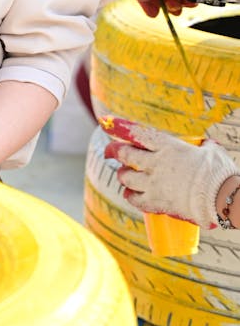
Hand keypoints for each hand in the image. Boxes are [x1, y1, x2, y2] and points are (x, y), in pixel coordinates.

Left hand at [101, 116, 237, 228]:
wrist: (221, 199)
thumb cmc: (219, 173)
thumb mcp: (210, 151)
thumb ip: (202, 147)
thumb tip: (206, 145)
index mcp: (168, 146)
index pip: (136, 132)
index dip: (118, 127)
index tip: (105, 122)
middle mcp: (156, 163)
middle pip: (125, 155)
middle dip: (114, 152)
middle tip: (109, 153)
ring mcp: (154, 183)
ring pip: (126, 177)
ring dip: (123, 175)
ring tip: (125, 175)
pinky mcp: (157, 202)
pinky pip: (134, 199)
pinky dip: (130, 196)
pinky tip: (130, 194)